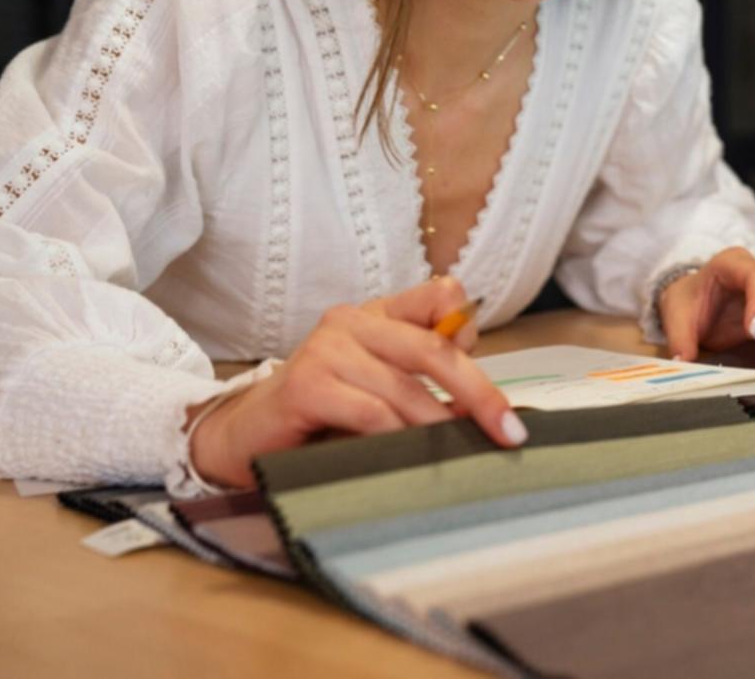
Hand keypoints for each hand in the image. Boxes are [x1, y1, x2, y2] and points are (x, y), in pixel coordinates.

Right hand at [187, 276, 524, 488]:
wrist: (247, 437)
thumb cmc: (323, 414)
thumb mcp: (381, 389)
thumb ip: (424, 381)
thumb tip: (483, 407)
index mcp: (379, 313)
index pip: (442, 296)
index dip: (469, 331)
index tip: (485, 372)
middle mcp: (353, 322)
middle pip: (434, 347)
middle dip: (478, 393)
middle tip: (507, 430)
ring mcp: (327, 350)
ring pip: (405, 388)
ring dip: (438, 427)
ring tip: (460, 454)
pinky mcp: (306, 385)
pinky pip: (369, 412)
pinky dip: (396, 437)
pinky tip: (408, 457)